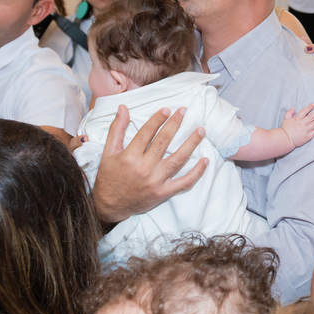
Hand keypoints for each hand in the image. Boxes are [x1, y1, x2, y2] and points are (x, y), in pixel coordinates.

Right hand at [91, 105, 207, 222]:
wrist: (109, 205)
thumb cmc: (109, 177)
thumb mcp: (108, 153)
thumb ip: (117, 129)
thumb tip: (123, 108)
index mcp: (129, 157)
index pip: (147, 133)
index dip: (158, 119)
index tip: (167, 110)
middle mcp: (144, 168)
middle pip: (164, 141)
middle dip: (175, 124)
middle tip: (184, 111)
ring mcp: (156, 181)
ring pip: (178, 159)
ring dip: (191, 143)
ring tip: (200, 131)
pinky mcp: (164, 192)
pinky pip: (184, 182)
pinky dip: (197, 172)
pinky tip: (205, 160)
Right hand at [282, 104, 313, 146]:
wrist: (285, 140)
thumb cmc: (285, 130)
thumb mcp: (285, 119)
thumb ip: (289, 113)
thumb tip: (293, 107)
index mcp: (296, 119)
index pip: (304, 111)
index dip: (309, 108)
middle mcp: (301, 124)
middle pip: (311, 117)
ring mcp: (304, 130)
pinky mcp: (307, 137)